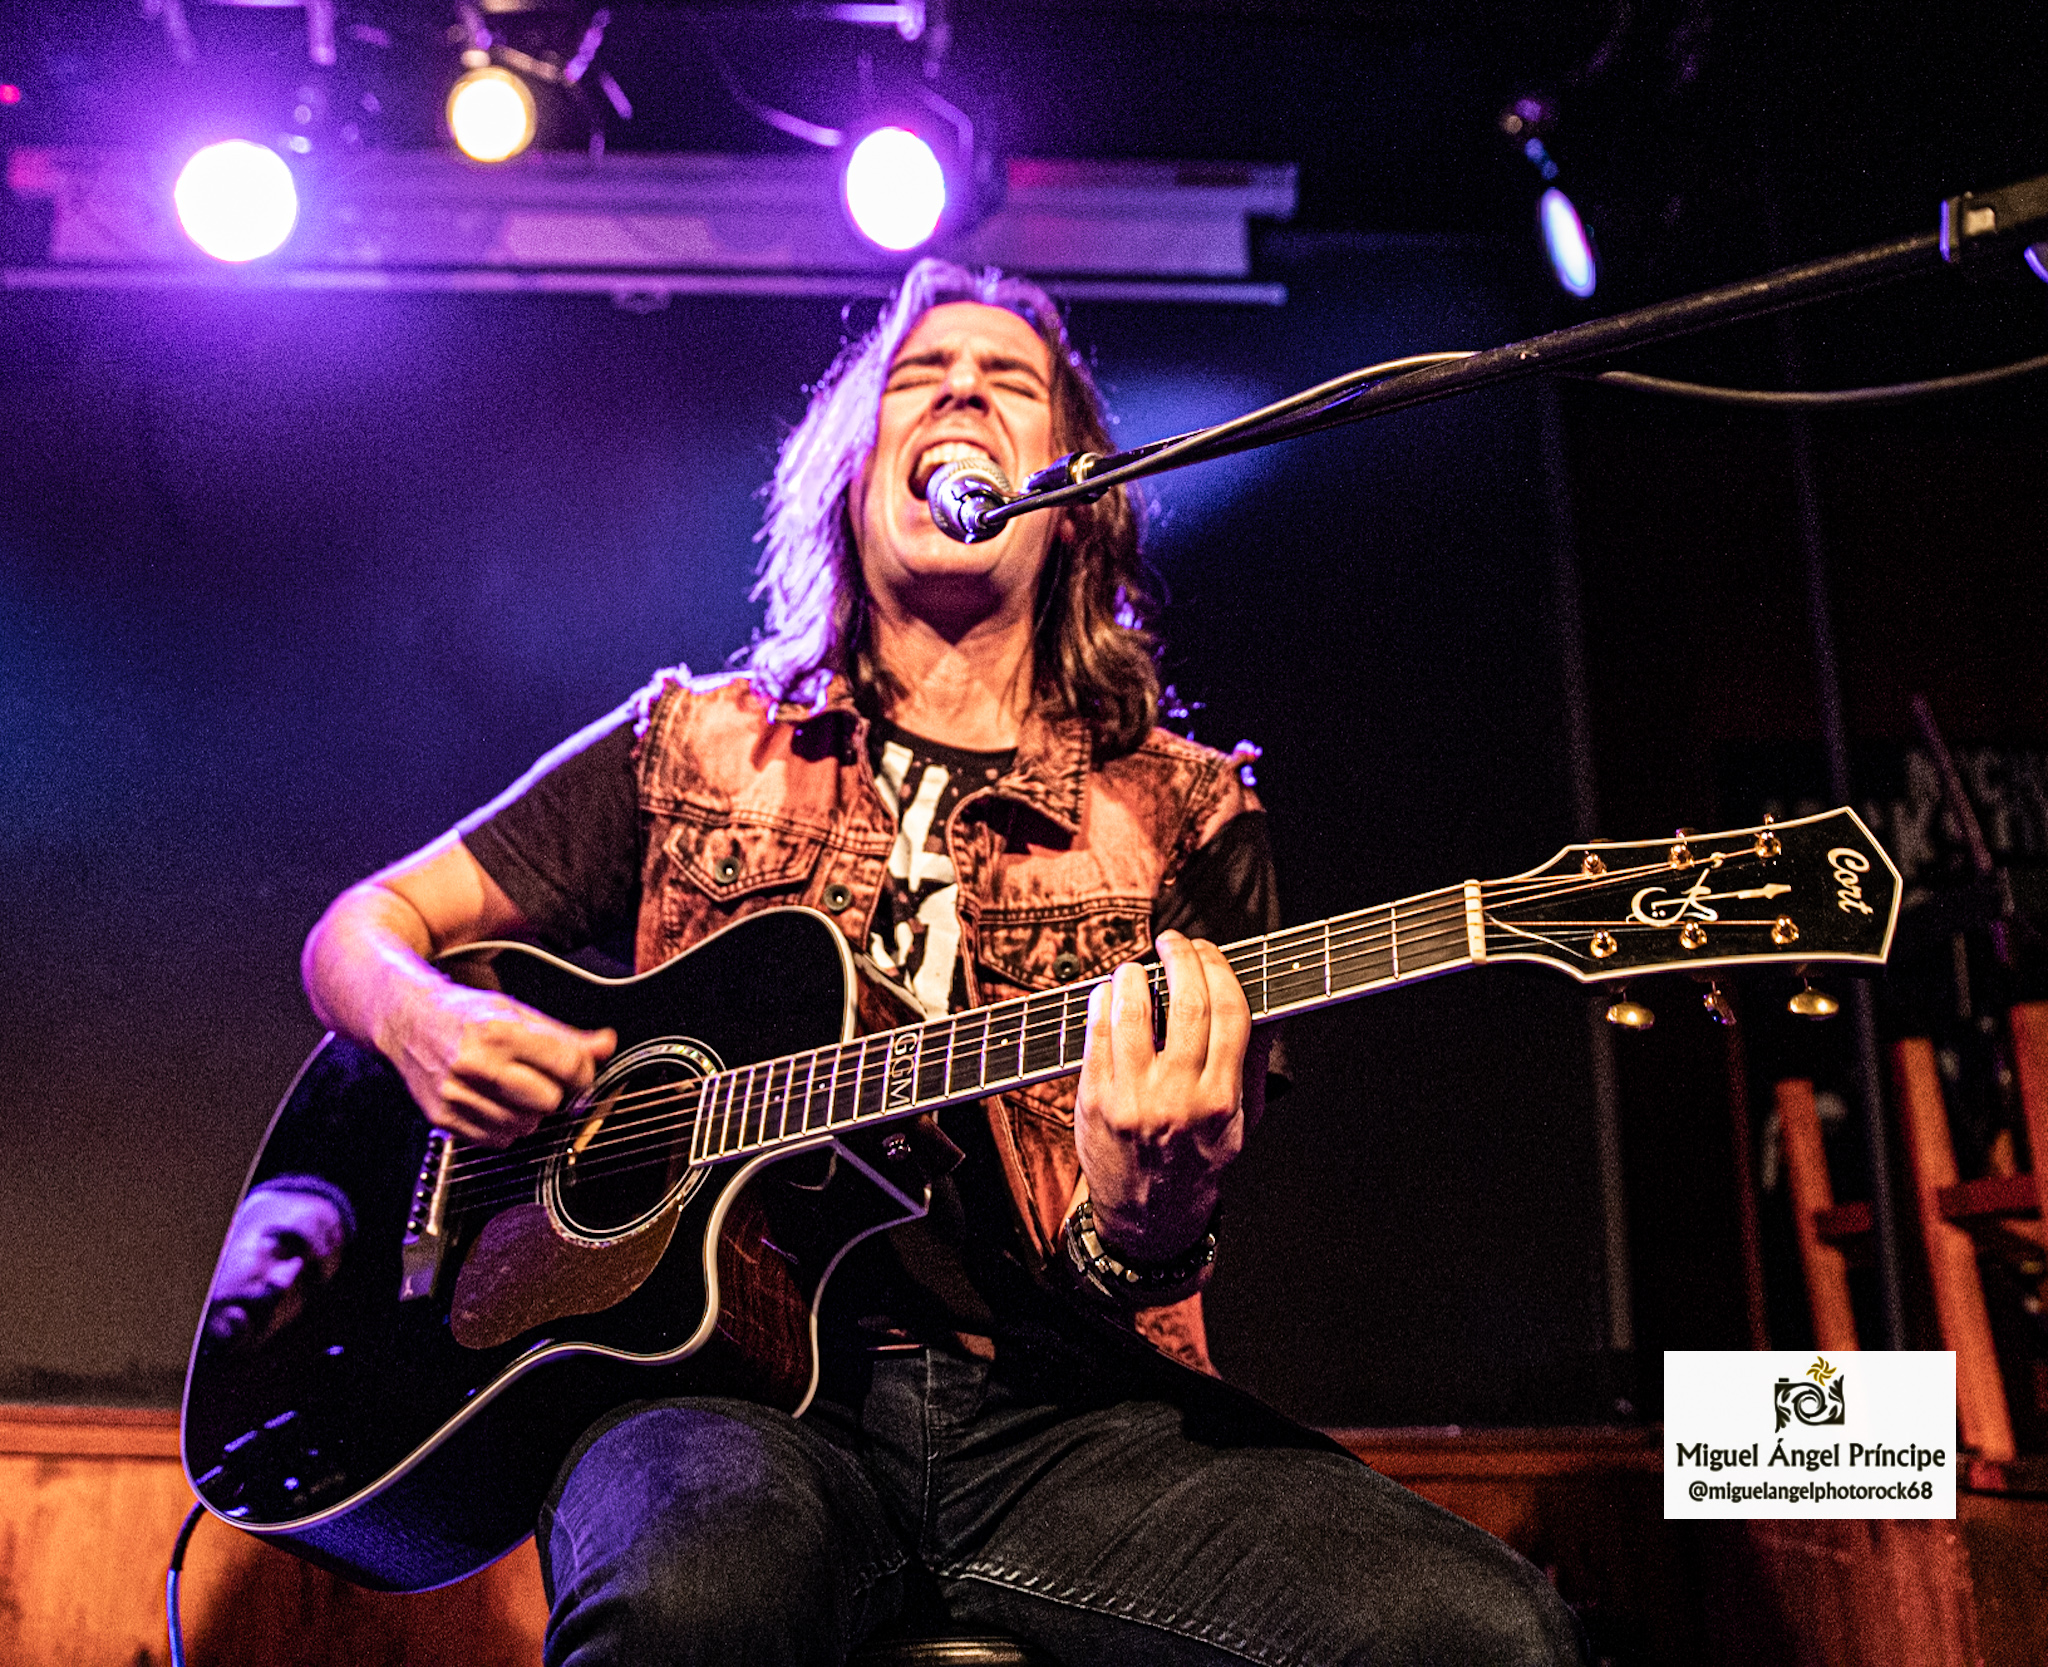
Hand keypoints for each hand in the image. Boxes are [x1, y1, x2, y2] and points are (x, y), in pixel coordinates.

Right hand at [378, 982, 614, 1147]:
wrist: (406, 1022)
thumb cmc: (465, 1016)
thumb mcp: (517, 1012)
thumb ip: (565, 1035)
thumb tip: (606, 1045)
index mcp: (498, 1032)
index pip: (567, 1065)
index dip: (583, 1070)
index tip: (578, 1069)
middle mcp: (475, 1065)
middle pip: (549, 1101)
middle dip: (556, 1093)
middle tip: (544, 1079)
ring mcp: (457, 1095)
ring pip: (526, 1126)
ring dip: (530, 1113)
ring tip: (515, 1089)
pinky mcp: (445, 1119)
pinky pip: (498, 1141)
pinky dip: (506, 1127)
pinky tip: (496, 1103)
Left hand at [1073, 931, 1248, 1260]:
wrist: (1148, 1214)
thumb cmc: (1197, 1162)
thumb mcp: (1241, 1122)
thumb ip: (1251, 1065)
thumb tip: (1262, 1008)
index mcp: (1221, 1098)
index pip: (1230, 1013)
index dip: (1220, 970)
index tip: (1209, 951)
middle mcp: (1179, 1096)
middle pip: (1187, 1006)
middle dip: (1182, 959)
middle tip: (1173, 942)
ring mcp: (1134, 1098)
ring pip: (1134, 1015)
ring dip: (1134, 978)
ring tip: (1134, 968)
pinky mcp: (1096, 1101)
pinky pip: (1096, 1038)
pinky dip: (1101, 1006)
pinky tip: (1106, 994)